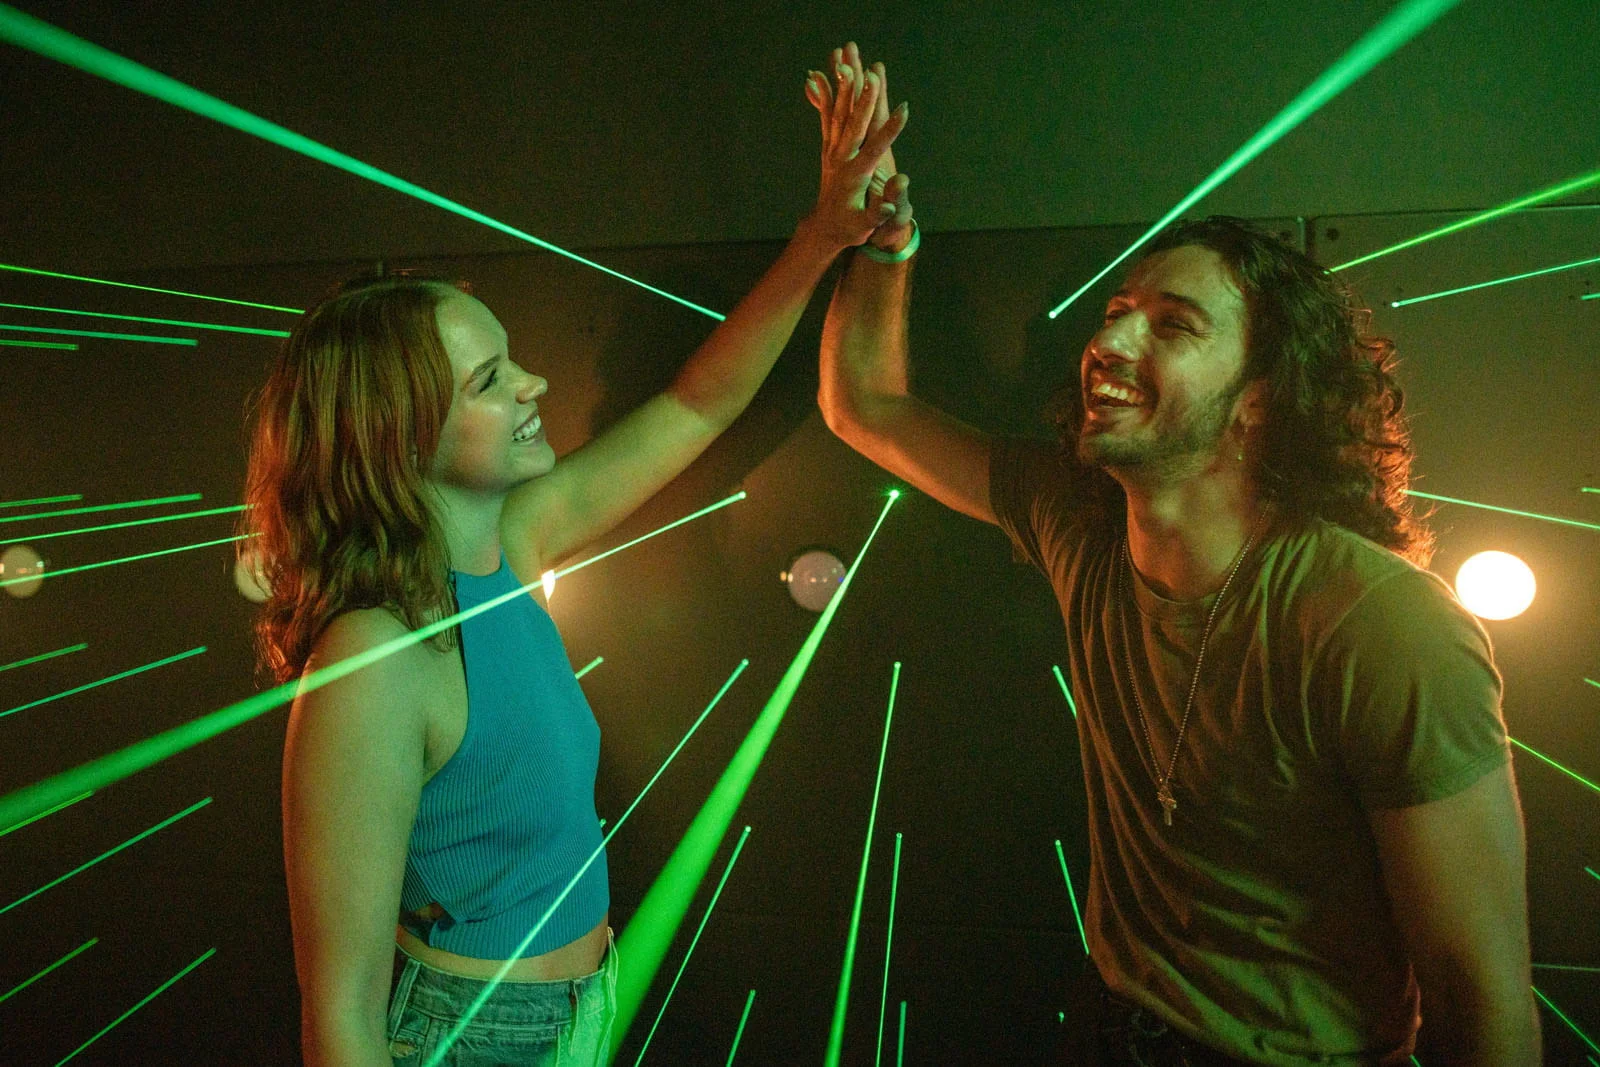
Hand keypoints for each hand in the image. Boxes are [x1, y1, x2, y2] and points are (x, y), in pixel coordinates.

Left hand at [803, 42, 908, 250]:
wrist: (824, 229)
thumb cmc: (849, 229)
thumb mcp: (864, 227)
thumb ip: (876, 215)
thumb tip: (888, 207)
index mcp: (854, 175)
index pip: (875, 148)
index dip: (891, 129)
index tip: (905, 110)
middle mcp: (841, 159)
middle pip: (854, 123)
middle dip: (865, 98)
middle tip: (874, 74)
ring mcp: (832, 151)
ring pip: (838, 114)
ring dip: (845, 88)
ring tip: (848, 62)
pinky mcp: (828, 147)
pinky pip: (826, 117)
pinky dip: (824, 96)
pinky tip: (823, 75)